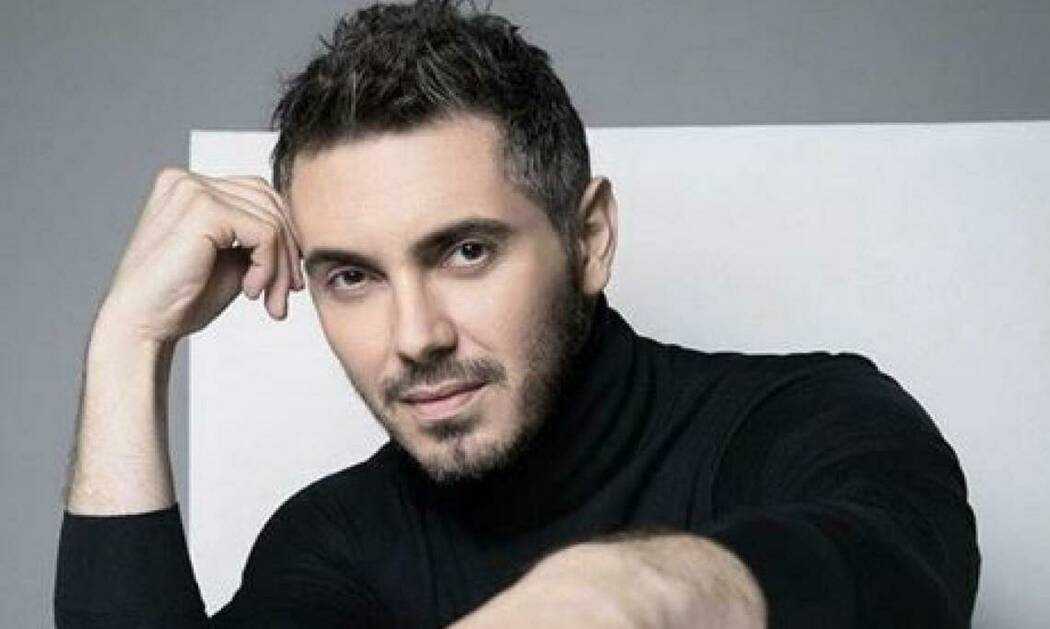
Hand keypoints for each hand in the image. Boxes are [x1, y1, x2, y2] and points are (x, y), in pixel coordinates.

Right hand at [96, 167, 304, 344]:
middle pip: (269, 203)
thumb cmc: (180, 300)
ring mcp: (192, 189)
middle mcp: (187, 180)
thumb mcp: (230, 261)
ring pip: (272, 219)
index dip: (283, 237)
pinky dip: (269, 267)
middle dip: (288, 254)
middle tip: (286, 296)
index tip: (288, 281)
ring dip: (281, 267)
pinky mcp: (203, 209)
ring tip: (270, 300)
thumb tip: (298, 234)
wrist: (141, 326)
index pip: (258, 196)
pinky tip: (250, 291)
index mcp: (188, 186)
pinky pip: (265, 232)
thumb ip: (256, 239)